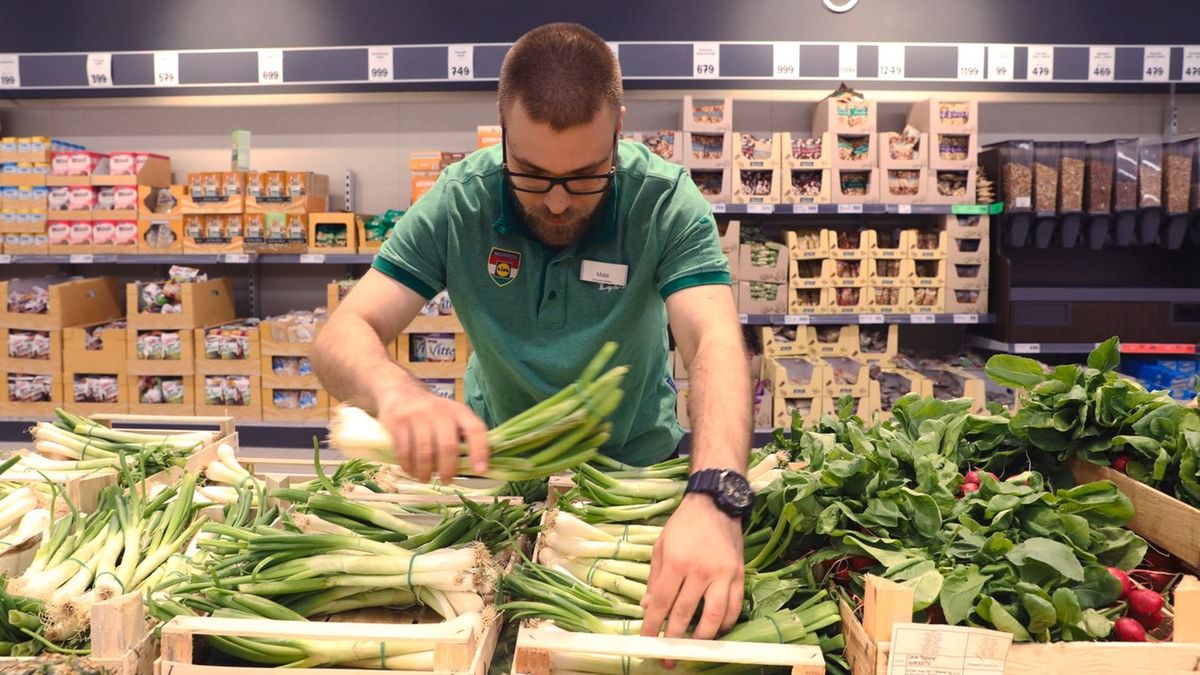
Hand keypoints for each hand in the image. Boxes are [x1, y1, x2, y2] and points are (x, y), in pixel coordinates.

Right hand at [375, 383, 488, 482]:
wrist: (401, 390)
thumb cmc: (432, 412)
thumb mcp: (451, 415)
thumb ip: (461, 436)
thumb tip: (472, 468)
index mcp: (459, 411)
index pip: (475, 429)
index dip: (480, 451)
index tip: (480, 471)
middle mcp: (440, 411)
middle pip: (448, 447)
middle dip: (447, 470)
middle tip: (445, 481)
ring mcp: (417, 415)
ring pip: (424, 453)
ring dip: (425, 472)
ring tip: (425, 478)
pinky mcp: (398, 422)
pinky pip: (404, 451)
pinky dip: (408, 466)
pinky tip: (411, 471)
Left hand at [640, 494, 743, 656]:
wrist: (715, 503)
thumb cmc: (684, 524)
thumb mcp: (661, 546)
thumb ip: (654, 578)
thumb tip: (646, 606)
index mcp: (676, 562)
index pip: (661, 602)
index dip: (653, 626)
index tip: (647, 642)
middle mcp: (699, 571)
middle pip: (685, 614)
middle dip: (674, 640)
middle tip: (668, 657)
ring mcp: (722, 574)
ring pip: (714, 616)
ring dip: (703, 637)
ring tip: (694, 649)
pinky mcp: (739, 575)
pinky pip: (735, 606)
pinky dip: (727, 623)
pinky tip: (718, 631)